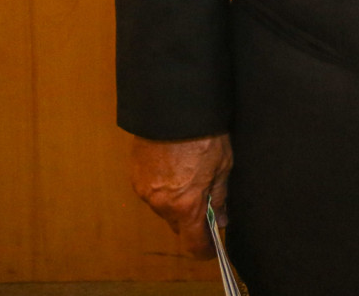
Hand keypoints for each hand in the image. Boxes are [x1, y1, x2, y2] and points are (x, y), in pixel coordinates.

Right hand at [129, 133, 231, 258]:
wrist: (174, 110)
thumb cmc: (204, 135)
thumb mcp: (222, 166)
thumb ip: (220, 197)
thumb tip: (221, 220)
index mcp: (185, 204)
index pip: (192, 242)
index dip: (204, 248)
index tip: (212, 248)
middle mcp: (161, 203)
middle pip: (177, 226)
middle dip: (192, 221)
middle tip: (208, 204)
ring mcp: (145, 191)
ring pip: (164, 210)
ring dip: (177, 203)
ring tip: (192, 179)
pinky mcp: (135, 178)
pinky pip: (152, 194)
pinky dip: (164, 190)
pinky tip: (176, 171)